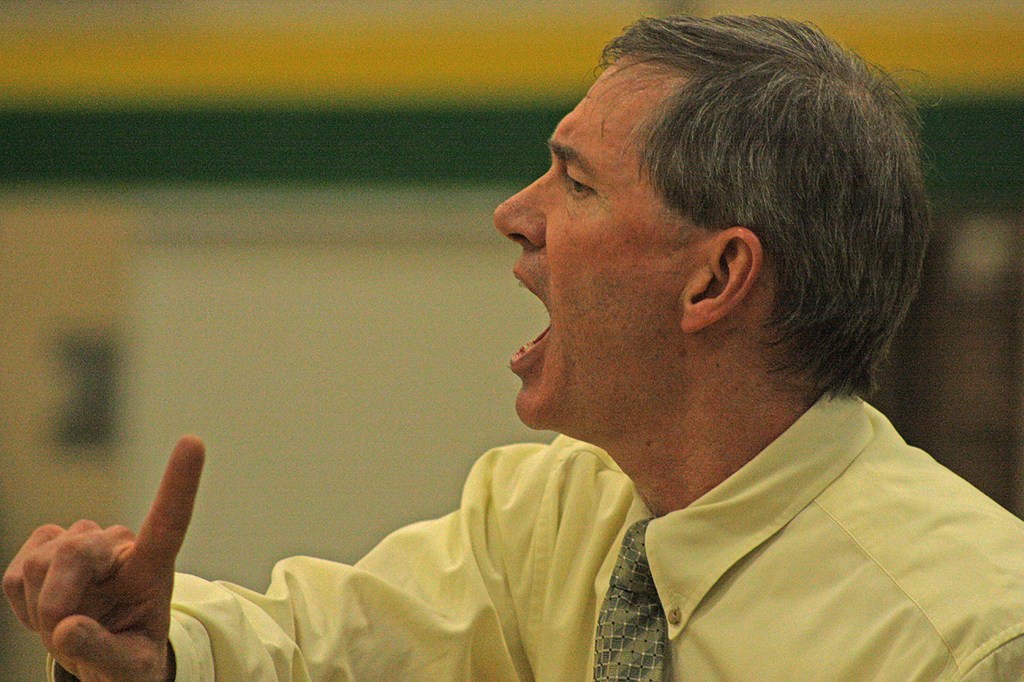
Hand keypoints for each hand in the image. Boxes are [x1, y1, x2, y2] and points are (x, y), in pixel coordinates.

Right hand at [3, 436, 204, 681]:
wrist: (104, 656)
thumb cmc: (129, 658)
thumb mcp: (129, 669)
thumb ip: (103, 652)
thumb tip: (68, 627)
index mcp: (153, 568)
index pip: (169, 522)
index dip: (179, 483)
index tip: (193, 442)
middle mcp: (119, 546)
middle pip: (76, 548)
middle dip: (56, 598)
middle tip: (63, 634)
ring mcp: (81, 544)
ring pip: (39, 562)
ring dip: (41, 606)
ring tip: (67, 625)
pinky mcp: (44, 550)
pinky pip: (15, 575)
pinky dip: (23, 604)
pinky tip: (49, 610)